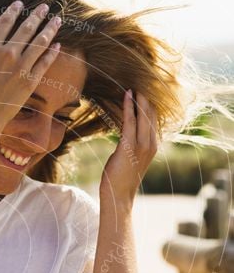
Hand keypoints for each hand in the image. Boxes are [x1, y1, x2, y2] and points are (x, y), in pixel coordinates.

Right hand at [0, 1, 62, 132]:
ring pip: (40, 42)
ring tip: (57, 20)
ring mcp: (20, 67)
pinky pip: (44, 63)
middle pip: (26, 28)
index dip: (14, 11)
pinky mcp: (30, 81)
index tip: (20, 4)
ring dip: (50, 29)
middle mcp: (7, 53)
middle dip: (37, 15)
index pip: (5, 22)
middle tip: (45, 7)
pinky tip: (57, 45)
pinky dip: (52, 52)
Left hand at [100, 89, 157, 204]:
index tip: (145, 85)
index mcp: (152, 144)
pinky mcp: (130, 147)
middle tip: (140, 76)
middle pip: (152, 112)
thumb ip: (130, 141)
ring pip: (143, 114)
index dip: (150, 100)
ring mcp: (142, 145)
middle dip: (147, 94)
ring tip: (135, 80)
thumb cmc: (120, 177)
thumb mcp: (128, 156)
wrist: (118, 196)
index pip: (154, 116)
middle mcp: (151, 143)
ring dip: (139, 97)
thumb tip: (125, 127)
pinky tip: (127, 94)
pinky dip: (129, 107)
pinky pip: (130, 122)